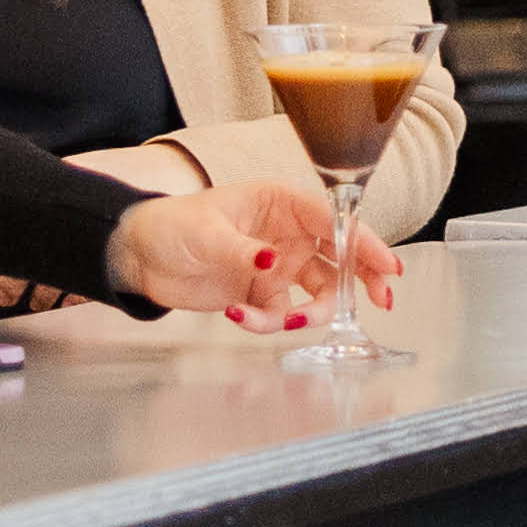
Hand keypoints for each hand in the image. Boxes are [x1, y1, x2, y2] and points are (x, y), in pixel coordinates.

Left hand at [101, 178, 398, 333]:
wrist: (139, 257)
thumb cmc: (171, 225)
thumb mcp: (207, 233)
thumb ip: (244, 251)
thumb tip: (274, 262)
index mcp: (281, 203)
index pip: (334, 222)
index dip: (364, 242)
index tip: (387, 266)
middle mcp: (287, 234)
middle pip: (340, 257)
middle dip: (362, 279)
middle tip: (382, 301)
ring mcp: (276, 266)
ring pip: (317, 292)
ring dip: (311, 312)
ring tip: (289, 321)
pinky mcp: (260, 294)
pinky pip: (281, 313)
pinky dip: (266, 323)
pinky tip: (237, 316)